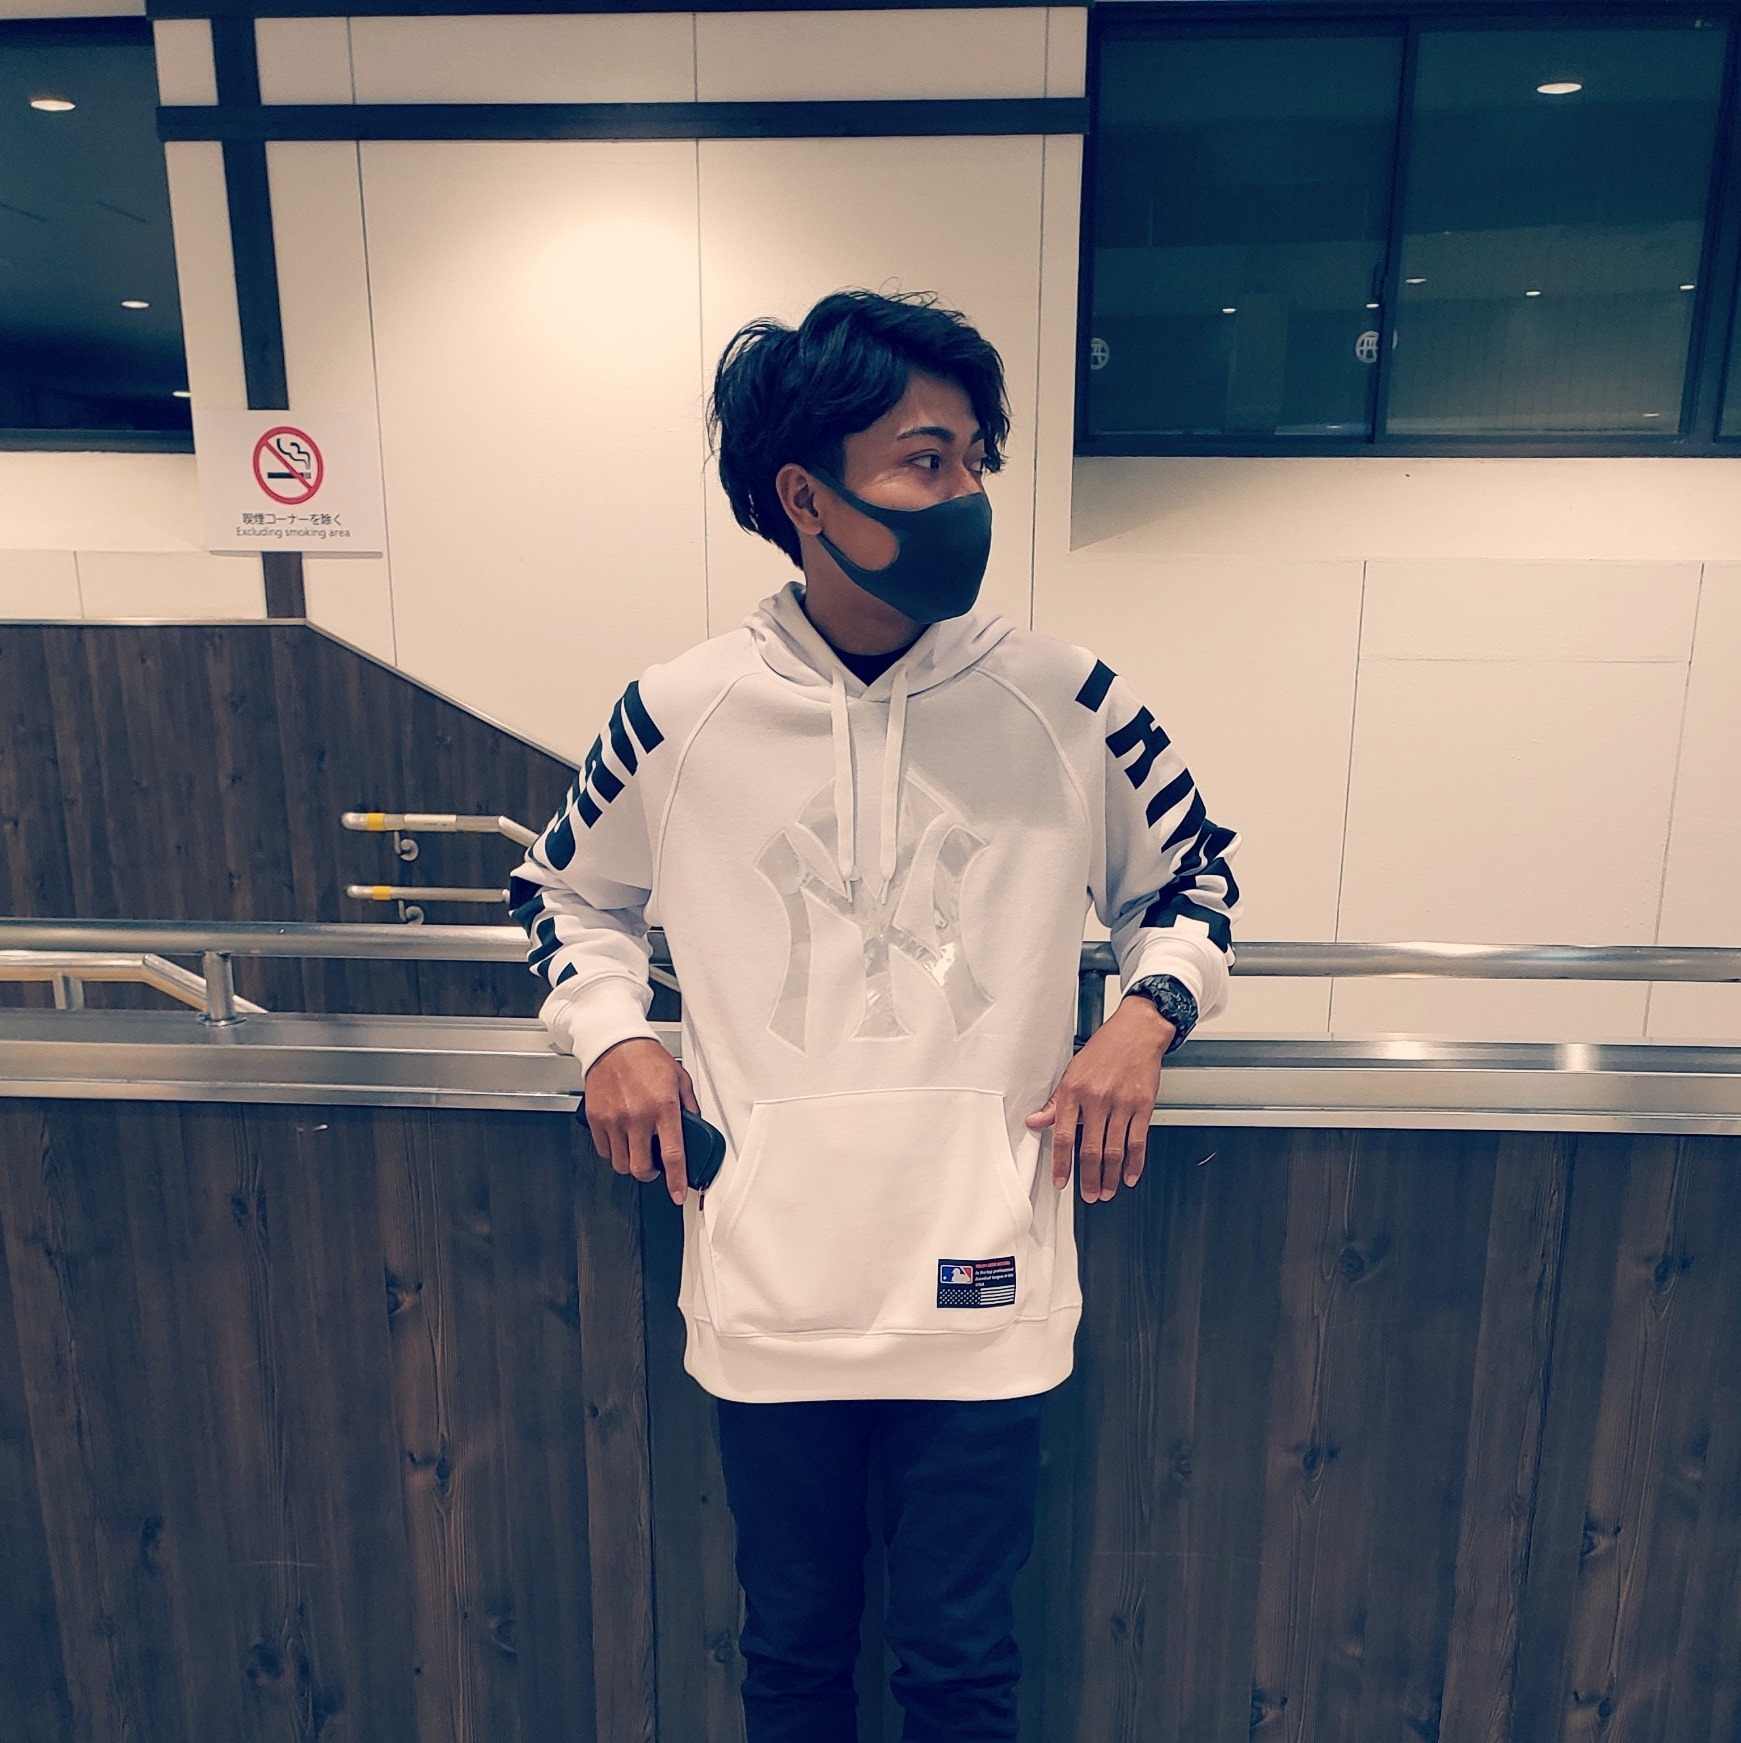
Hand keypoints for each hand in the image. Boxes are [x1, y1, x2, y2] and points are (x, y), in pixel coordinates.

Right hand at [581, 1038, 700, 1205]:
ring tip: (637, 1149)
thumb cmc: (647, 1057)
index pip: (672, 1154)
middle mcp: (638, 1116)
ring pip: (621, 1164)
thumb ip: (689, 1105)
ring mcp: (615, 1119)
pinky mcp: (597, 1118)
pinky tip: (621, 1138)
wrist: (614, 1043)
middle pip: (641, 1168)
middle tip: (654, 1167)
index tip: (677, 1195)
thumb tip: (694, 1127)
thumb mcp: (680, 1078)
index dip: (675, 1181)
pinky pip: (603, 1150)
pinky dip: (613, 1151)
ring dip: (631, 1163)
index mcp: (664, 1108)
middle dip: (650, 1174)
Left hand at [1025, 996, 1172, 1202]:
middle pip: (1092, 1149)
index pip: (1064, 1136)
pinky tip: (1129, 1176)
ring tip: (1107, 1192)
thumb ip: (1055, 1103)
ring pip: (1115, 1150)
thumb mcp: (1071, 1072)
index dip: (1062, 1164)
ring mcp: (1122, 1103)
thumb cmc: (1103, 1051)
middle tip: (1090, 1196)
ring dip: (1111, 1176)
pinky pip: (1139, 1141)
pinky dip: (1135, 1163)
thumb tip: (1034, 1122)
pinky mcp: (1143, 1105)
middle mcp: (1097, 1099)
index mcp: (1074, 1091)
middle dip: (1090, 1178)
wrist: (1136, 1032)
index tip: (1061, 1183)